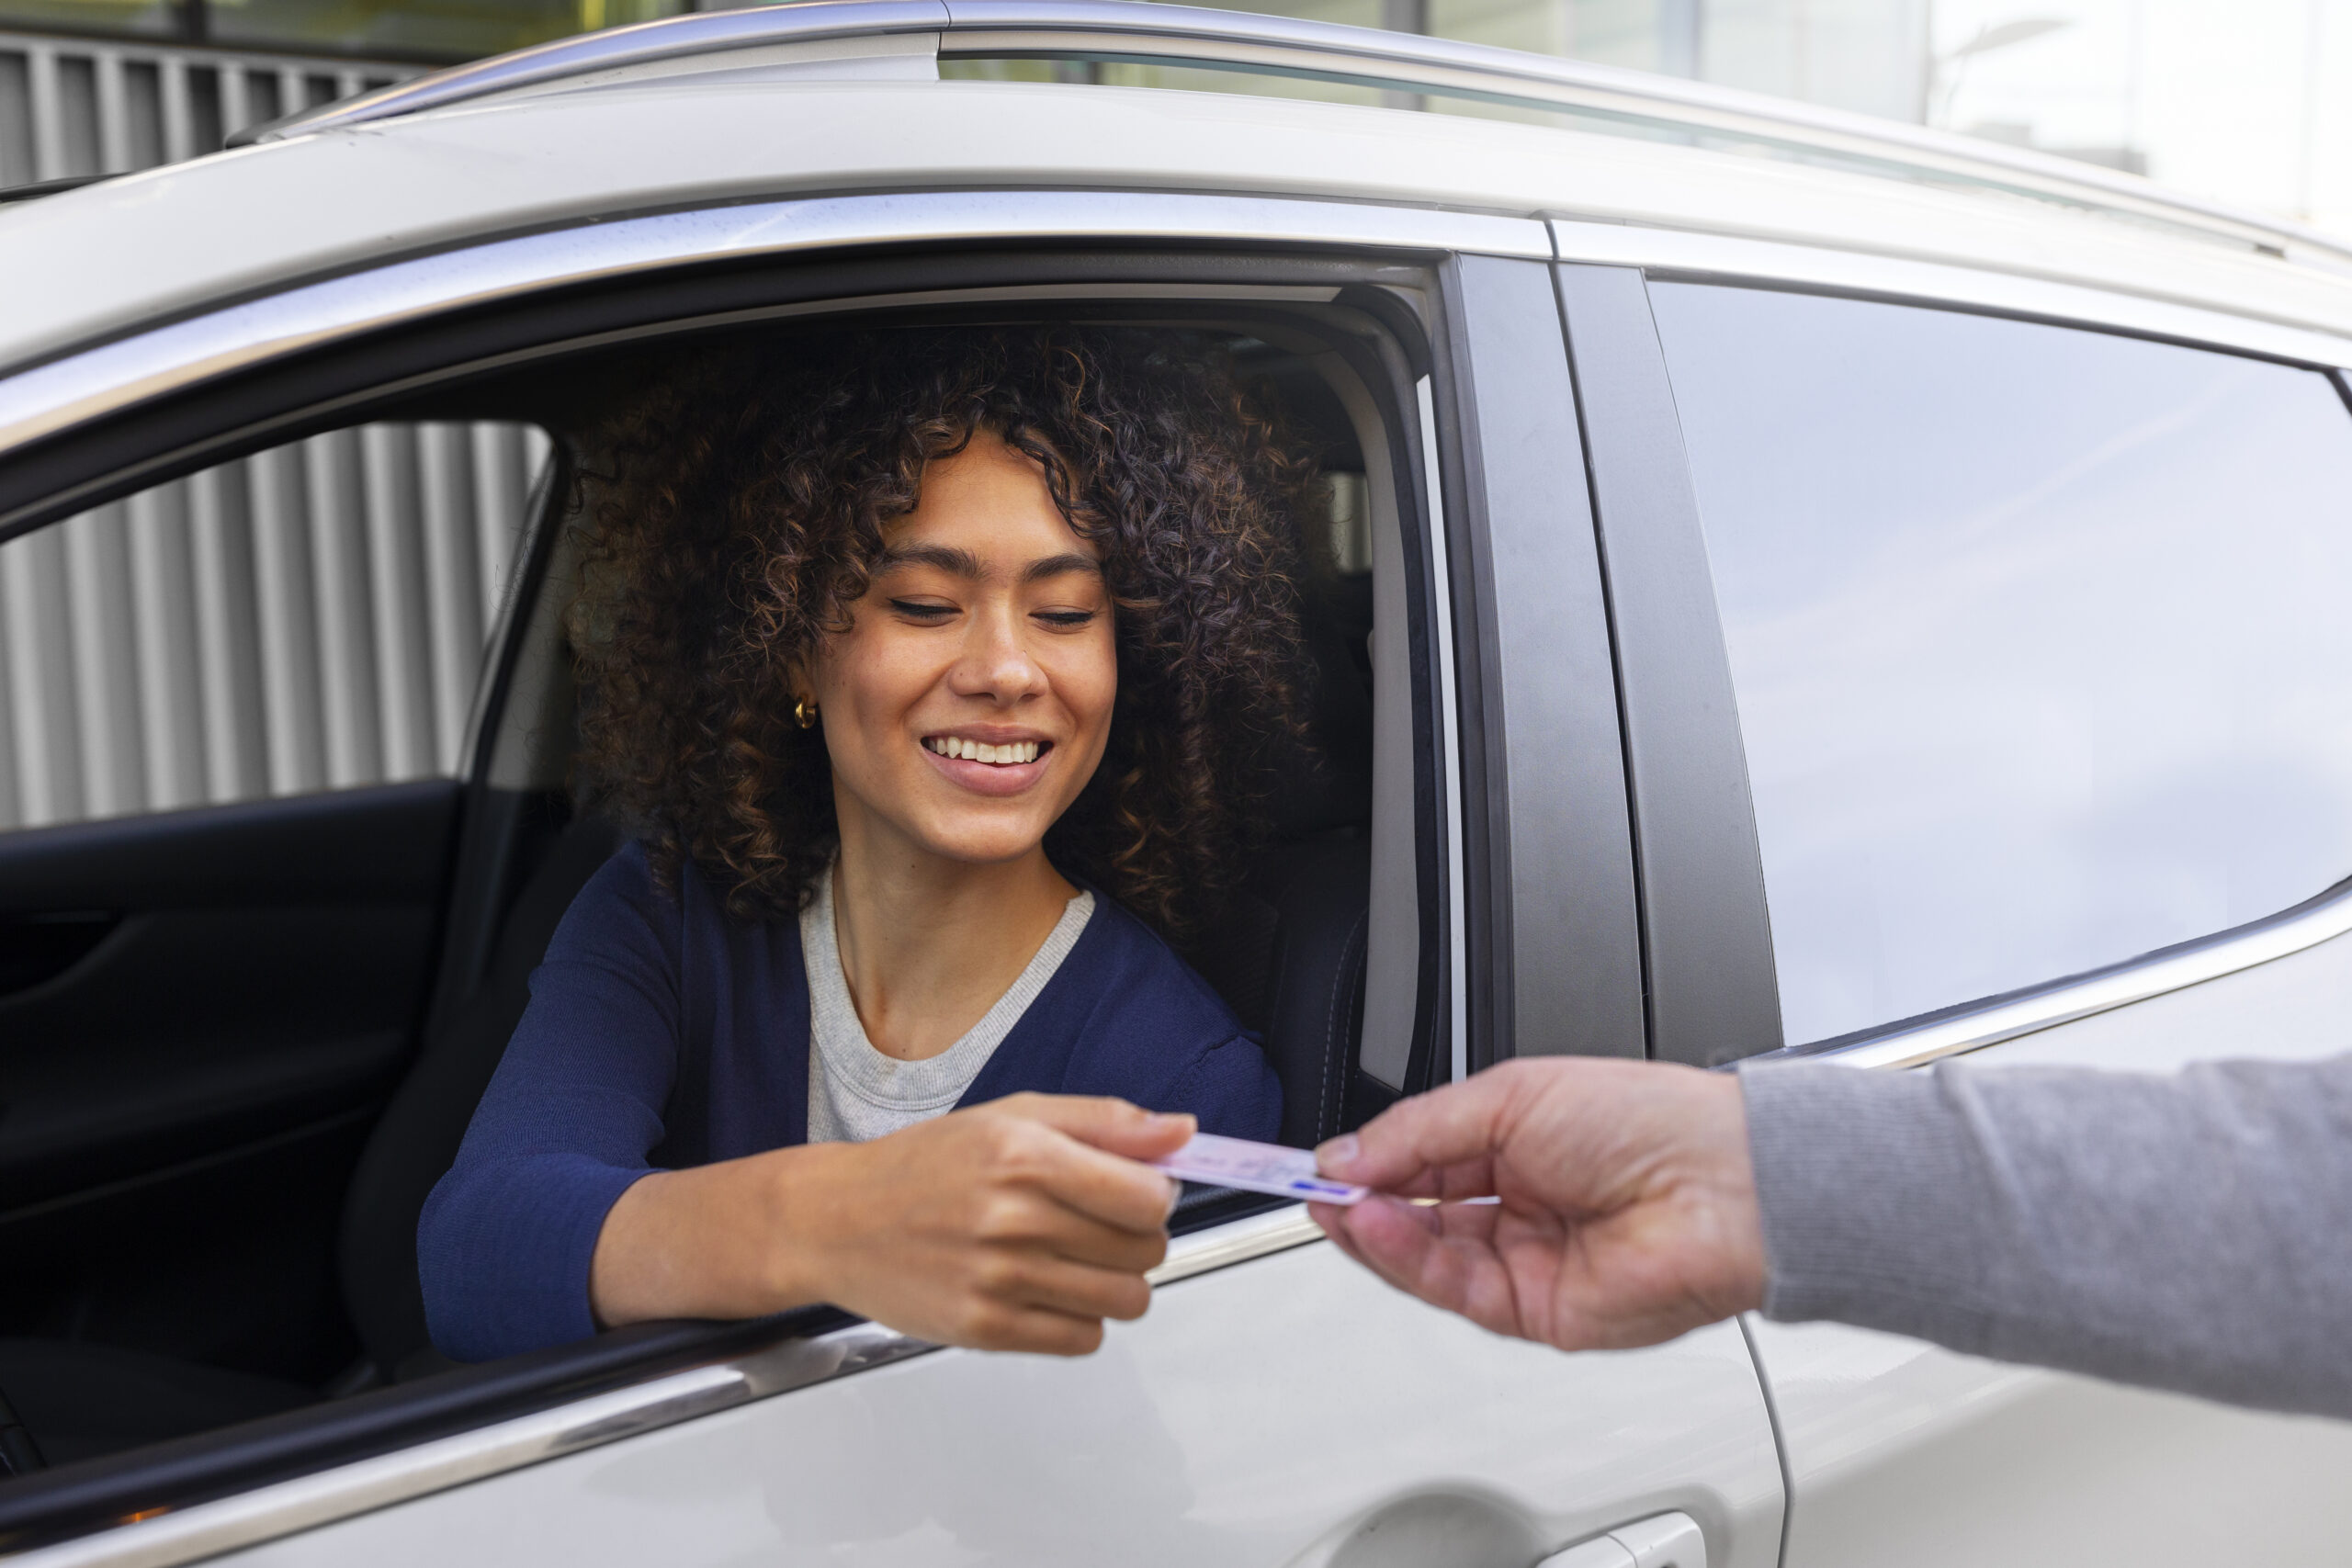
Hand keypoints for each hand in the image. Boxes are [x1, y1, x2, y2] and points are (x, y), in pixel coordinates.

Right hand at [592, 1094, 1192, 1354]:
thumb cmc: (925, 1165)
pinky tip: (1047, 1290)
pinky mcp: (985, 1330)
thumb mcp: (1013, 1116)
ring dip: (1115, 1283)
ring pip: (1124, 1301)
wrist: (837, 1222)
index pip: (1148, 1196)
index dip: (1155, 1194)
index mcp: (1024, 1153)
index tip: (1136, 1190)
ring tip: (1073, 1259)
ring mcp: (998, 1280)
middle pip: (1143, 1251)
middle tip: (1096, 1223)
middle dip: (1135, 1237)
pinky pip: (1082, 1339)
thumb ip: (1104, 1123)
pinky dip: (1080, 1319)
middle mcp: (1012, 1218)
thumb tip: (1181, 1132)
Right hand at [1311, 1058, 1765, 1350]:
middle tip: (1311, 1188)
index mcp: (1518, 1142)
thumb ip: (1418, 1133)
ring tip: (1339, 1207)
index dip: (1366, 1163)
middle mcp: (1519, 1204)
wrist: (1722, 1186)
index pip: (1420, 1161)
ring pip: (1425, 1257)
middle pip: (1414, 1215)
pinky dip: (1405, 1260)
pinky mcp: (1536, 1312)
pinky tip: (1376, 1228)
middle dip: (1360, 1202)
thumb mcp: (1510, 1097)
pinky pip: (1453, 1290)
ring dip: (1374, 1232)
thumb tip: (1348, 1156)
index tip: (1316, 1162)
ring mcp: (1526, 1261)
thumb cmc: (1650, 1122)